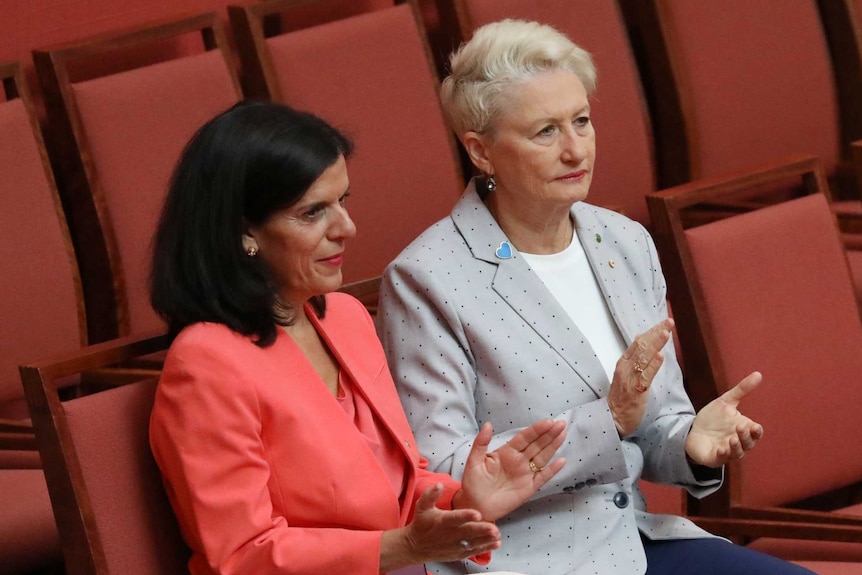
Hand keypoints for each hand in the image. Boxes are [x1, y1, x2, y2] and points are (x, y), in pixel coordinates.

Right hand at [379, 483, 500, 571]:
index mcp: (442, 521)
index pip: (455, 518)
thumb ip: (430, 495)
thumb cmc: (422, 524)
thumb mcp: (422, 506)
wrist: (416, 546)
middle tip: (493, 528)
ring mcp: (455, 545)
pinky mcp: (459, 553)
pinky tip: (495, 544)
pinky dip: (485, 548)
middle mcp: (450, 534)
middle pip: (467, 532)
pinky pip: (473, 551)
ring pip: (473, 543)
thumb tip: (439, 484)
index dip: (466, 516)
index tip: (477, 513)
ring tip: (497, 535)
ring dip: (486, 540)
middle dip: (481, 530)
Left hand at [454, 419, 565, 520]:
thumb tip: (488, 424)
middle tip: (561, 423)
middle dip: (549, 434)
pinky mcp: (529, 488)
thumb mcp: (473, 461)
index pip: (524, 437)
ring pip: (542, 457)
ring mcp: (525, 474)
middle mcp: (518, 460)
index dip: (536, 430)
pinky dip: (553, 470)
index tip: (548, 422)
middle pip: (537, 445)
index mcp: (506, 452)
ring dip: (553, 446)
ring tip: (563, 434)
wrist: (475, 506)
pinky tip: (562, 461)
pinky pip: (543, 477)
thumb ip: (481, 443)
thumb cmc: (472, 483)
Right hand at [608, 319, 672, 436]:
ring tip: (665, 333)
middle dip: (656, 333)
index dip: (651, 332)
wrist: (612, 418)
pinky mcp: (636, 390)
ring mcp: (630, 378)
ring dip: (655, 344)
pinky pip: (645, 376)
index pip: (638, 343)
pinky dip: (652, 365)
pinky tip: (659, 356)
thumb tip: (640, 338)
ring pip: (644, 358)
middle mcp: (625, 367)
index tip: (664, 323)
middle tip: (669, 322)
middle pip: (642, 346)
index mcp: (624, 362)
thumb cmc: (621, 397)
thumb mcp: (625, 373)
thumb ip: (633, 357)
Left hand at [685, 371, 763, 466]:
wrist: (692, 429)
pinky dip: (723, 455)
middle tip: (739, 427)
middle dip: (746, 437)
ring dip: (737, 447)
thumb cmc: (712, 418)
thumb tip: (758, 374)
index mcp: (743, 429)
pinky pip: (722, 459)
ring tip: (732, 438)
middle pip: (749, 443)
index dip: (757, 431)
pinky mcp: (715, 458)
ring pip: (738, 453)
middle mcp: (738, 442)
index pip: (756, 433)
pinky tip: (721, 449)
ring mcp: (728, 451)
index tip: (754, 426)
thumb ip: (742, 389)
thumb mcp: (726, 401)